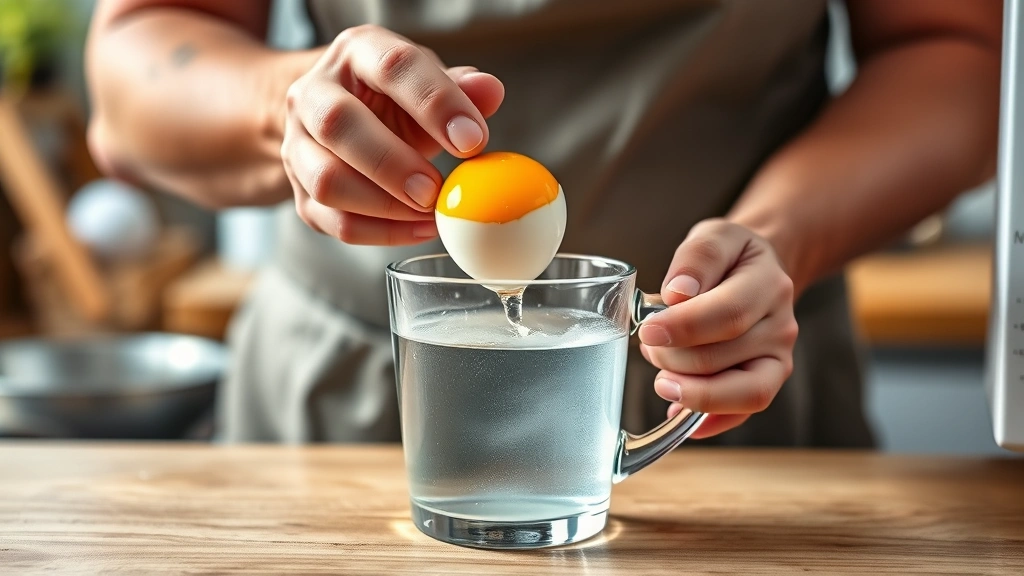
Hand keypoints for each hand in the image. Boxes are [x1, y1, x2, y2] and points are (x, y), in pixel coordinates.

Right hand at [281, 25, 504, 244]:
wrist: (336, 118)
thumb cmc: (391, 100)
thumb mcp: (426, 83)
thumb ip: (459, 88)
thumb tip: (491, 91)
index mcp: (355, 53)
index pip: (392, 66)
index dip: (435, 102)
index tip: (472, 140)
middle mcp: (312, 93)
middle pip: (338, 124)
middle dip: (392, 163)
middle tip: (436, 190)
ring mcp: (297, 144)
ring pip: (326, 180)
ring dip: (383, 205)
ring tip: (430, 214)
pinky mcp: (298, 190)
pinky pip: (332, 220)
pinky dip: (380, 233)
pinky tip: (418, 229)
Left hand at [638, 219, 798, 438]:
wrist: (759, 272)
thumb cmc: (730, 257)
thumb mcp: (715, 235)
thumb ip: (698, 257)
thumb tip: (678, 293)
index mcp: (769, 284)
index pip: (728, 313)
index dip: (683, 327)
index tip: (648, 330)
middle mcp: (782, 326)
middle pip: (722, 356)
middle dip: (672, 356)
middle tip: (649, 343)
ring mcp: (779, 359)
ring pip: (737, 392)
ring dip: (687, 388)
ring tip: (661, 372)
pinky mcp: (768, 383)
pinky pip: (743, 414)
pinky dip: (707, 420)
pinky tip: (675, 413)